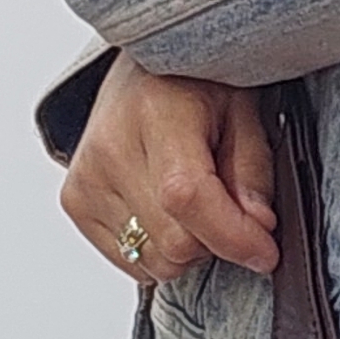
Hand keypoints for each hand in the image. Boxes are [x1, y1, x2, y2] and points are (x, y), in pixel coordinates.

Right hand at [60, 54, 278, 283]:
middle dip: (217, 240)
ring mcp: (86, 179)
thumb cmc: (192, 86)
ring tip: (191, 200)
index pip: (186, 195)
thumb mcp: (242, 110)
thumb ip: (252, 169)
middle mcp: (110, 146)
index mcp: (156, 111)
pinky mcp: (75, 203)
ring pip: (155, 261)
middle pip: (174, 241)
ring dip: (188, 248)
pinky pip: (132, 264)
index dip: (232, 235)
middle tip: (228, 205)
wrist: (138, 74)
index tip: (265, 251)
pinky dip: (160, 250)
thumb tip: (257, 226)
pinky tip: (164, 209)